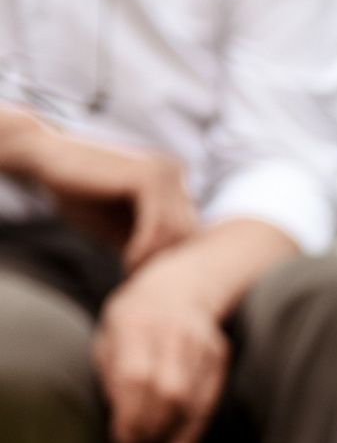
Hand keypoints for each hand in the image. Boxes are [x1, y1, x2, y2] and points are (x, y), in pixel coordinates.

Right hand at [11, 113, 196, 267]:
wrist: (43, 160)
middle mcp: (176, 175)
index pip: (186, 232)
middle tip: (136, 282)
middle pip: (185, 233)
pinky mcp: (149, 176)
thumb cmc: (77, 193)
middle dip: (162, 262)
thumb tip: (170, 277)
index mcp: (173, 184)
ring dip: (152, 260)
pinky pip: (158, 225)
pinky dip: (144, 249)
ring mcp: (166, 173)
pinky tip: (126, 262)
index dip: (167, 260)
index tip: (143, 280)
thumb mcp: (119, 226)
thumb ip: (146, 242)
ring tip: (129, 274)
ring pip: (175, 232)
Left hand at [94, 267, 230, 442]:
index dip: (129, 414)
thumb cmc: (133, 319)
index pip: (136, 376)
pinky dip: (193, 430)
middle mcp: (174, 333)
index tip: (121, 439)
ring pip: (191, 399)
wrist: (178, 288)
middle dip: (150, 426)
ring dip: (170, 432)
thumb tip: (122, 418)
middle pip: (169, 391)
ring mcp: (202, 344)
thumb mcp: (109, 336)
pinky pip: (208, 400)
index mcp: (136, 324)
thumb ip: (112, 374)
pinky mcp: (219, 356)